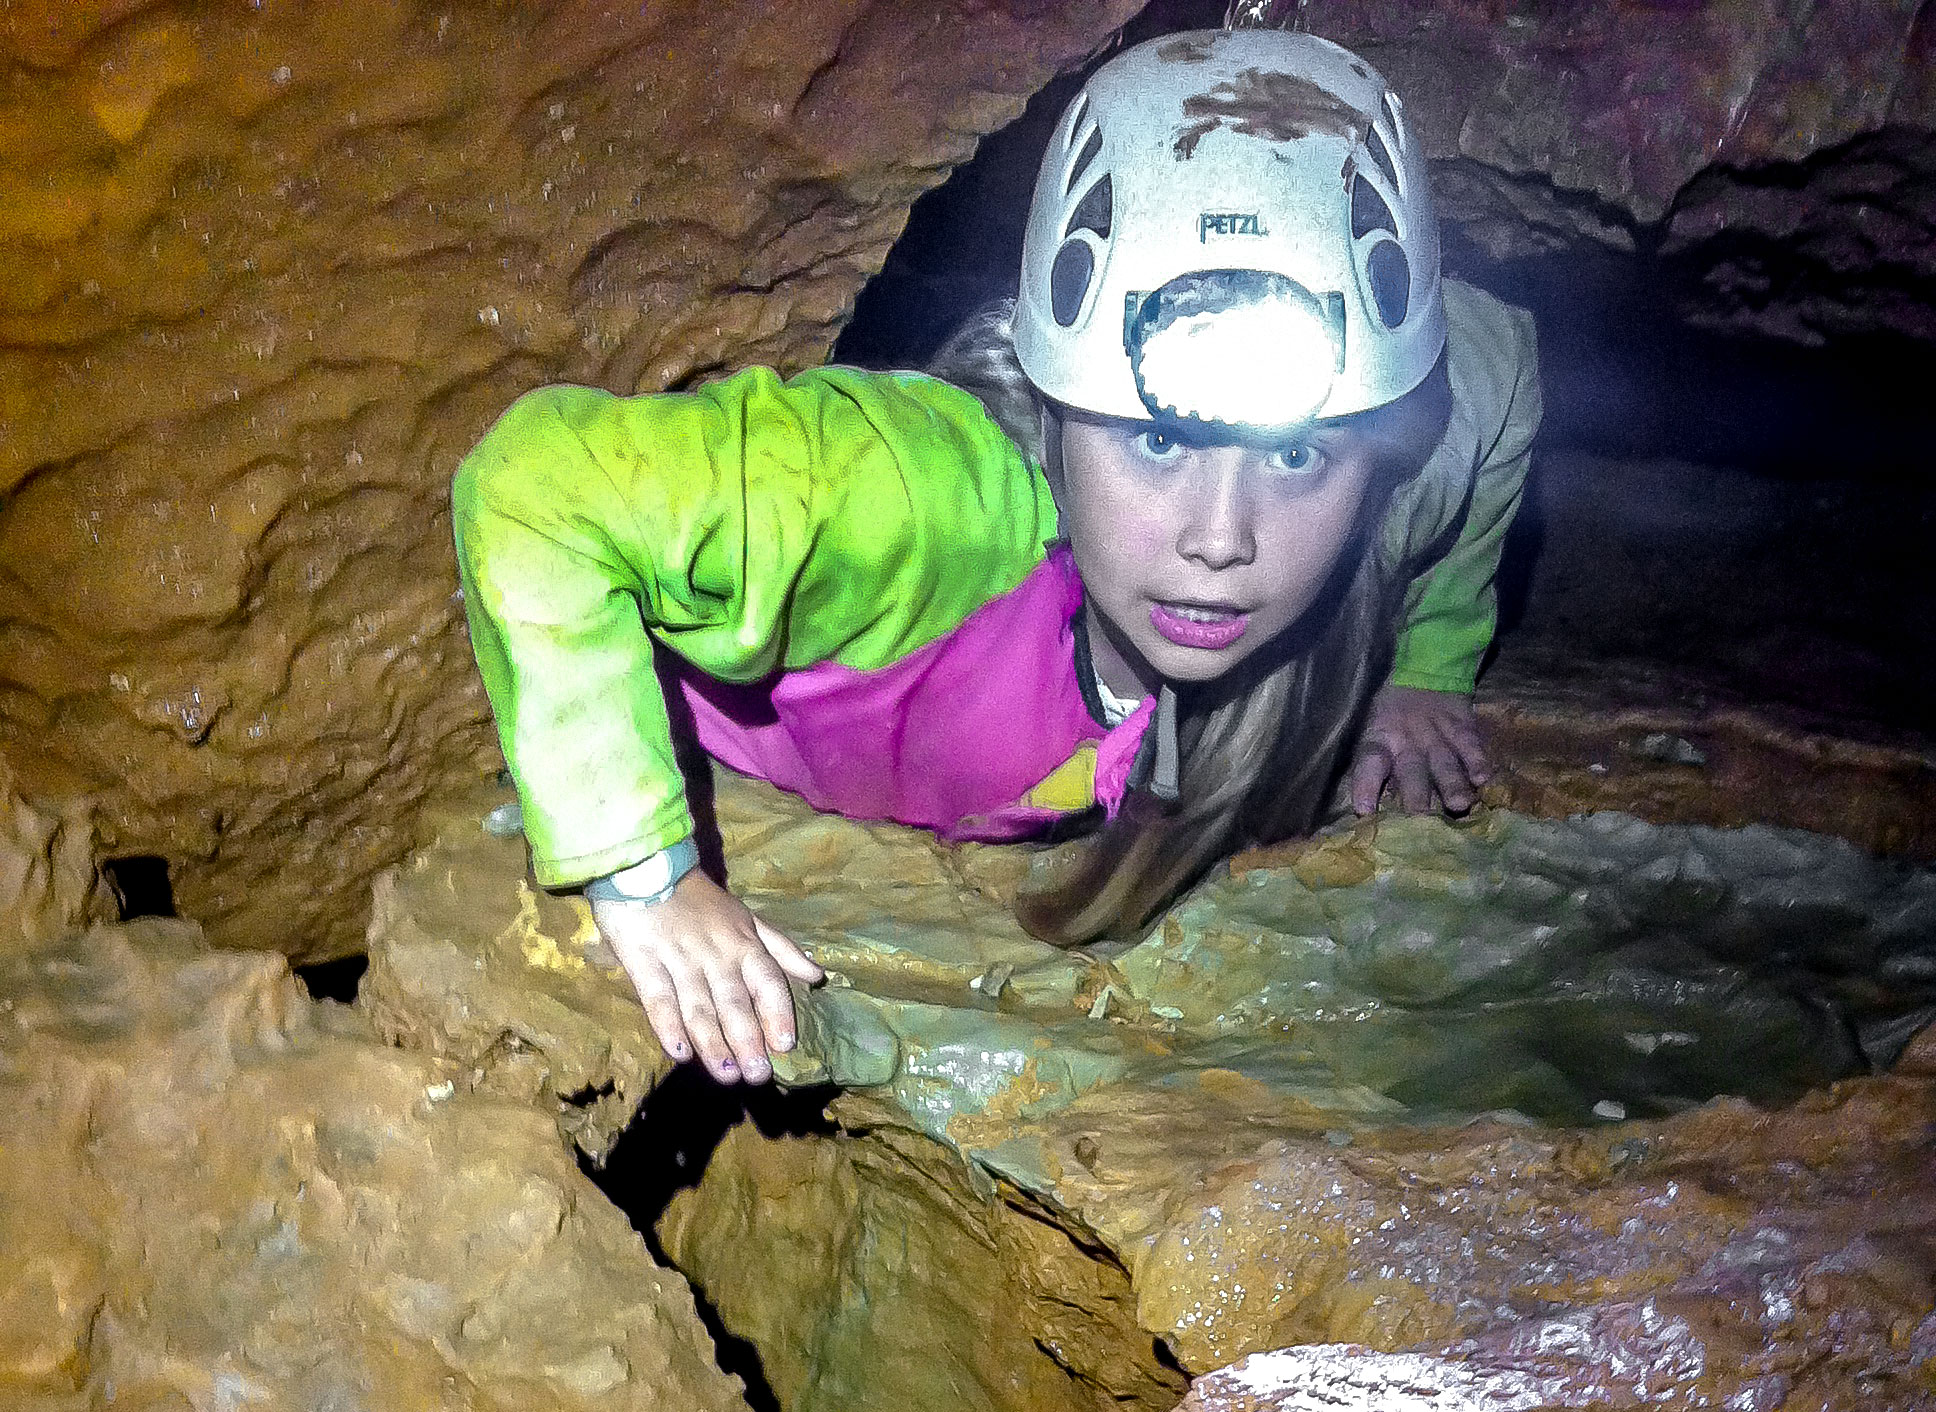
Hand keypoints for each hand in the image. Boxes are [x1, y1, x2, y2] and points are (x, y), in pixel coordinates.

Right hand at [591, 870, 823, 1083]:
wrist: (646, 869)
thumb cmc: (700, 901)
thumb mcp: (747, 918)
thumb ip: (780, 949)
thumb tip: (817, 975)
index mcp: (744, 944)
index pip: (768, 982)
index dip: (777, 1013)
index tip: (785, 1044)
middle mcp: (716, 956)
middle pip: (735, 1003)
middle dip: (748, 1041)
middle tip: (758, 1075)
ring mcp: (679, 960)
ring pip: (700, 1008)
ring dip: (714, 1043)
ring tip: (727, 1074)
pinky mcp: (644, 962)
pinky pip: (659, 999)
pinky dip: (669, 1026)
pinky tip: (679, 1052)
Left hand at [1348, 684, 1490, 814]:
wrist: (1427, 674)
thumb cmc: (1394, 716)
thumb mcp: (1378, 734)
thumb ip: (1377, 769)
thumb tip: (1370, 812)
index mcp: (1380, 740)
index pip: (1369, 762)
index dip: (1365, 786)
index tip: (1364, 810)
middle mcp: (1407, 741)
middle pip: (1411, 770)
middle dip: (1416, 795)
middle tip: (1420, 818)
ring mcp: (1437, 734)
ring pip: (1444, 762)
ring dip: (1452, 783)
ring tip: (1459, 804)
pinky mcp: (1463, 728)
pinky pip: (1471, 745)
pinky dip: (1478, 761)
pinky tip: (1482, 779)